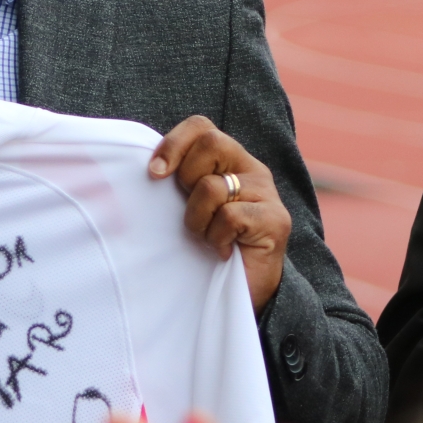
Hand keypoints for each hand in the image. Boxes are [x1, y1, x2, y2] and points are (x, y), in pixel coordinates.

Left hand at [150, 116, 291, 310]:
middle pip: (211, 142)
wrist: (238, 296)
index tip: (154, 175)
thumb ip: (174, 182)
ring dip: (197, 219)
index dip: (174, 144)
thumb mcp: (185, 207)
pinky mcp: (276, 221)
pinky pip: (230, 216)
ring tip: (206, 238)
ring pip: (213, 186)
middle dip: (186, 178)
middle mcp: (252, 170)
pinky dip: (216, 238)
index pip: (201, 126)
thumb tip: (146, 168)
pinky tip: (223, 251)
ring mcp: (267, 194)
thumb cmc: (205, 250)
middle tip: (188, 211)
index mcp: (229, 160)